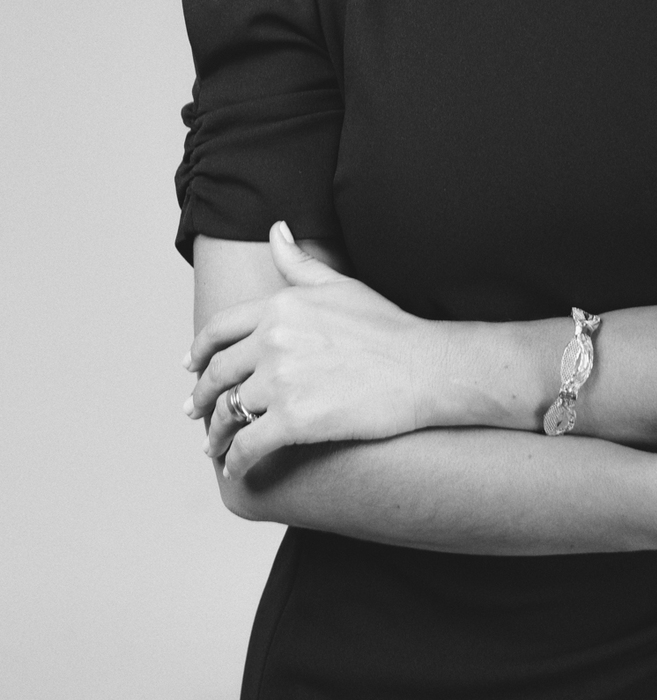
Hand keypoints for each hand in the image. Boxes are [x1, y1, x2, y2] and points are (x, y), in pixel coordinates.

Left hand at [185, 223, 436, 479]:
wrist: (423, 368)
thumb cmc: (387, 327)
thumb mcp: (340, 285)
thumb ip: (299, 262)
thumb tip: (276, 230)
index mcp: (280, 306)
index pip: (219, 330)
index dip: (198, 351)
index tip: (190, 366)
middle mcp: (273, 340)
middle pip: (217, 374)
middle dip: (200, 398)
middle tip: (193, 412)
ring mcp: (281, 381)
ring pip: (227, 413)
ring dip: (215, 434)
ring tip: (214, 446)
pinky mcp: (294, 421)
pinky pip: (247, 446)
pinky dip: (235, 462)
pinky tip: (236, 470)